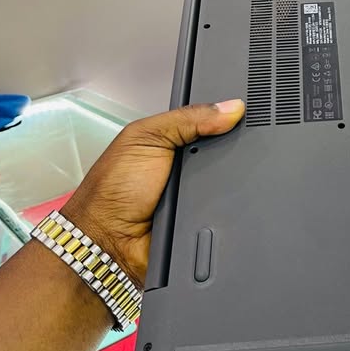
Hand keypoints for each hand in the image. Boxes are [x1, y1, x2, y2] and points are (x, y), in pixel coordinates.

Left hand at [61, 100, 244, 288]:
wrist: (110, 241)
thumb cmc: (114, 189)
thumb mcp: (146, 137)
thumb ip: (186, 118)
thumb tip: (230, 108)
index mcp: (172, 140)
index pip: (210, 122)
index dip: (224, 118)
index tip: (239, 114)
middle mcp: (188, 166)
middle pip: (226, 152)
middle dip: (226, 151)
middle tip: (213, 154)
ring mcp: (200, 193)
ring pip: (231, 181)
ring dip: (225, 181)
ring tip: (206, 182)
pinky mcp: (208, 219)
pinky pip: (228, 209)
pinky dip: (226, 207)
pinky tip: (215, 203)